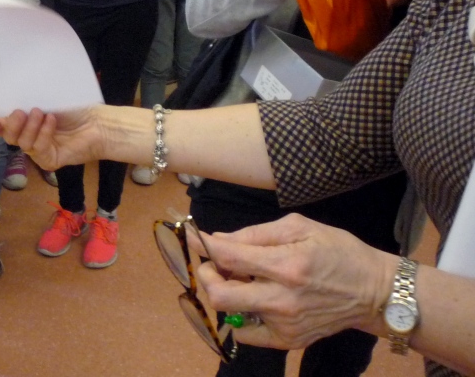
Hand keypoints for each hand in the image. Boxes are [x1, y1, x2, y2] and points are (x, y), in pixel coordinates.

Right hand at [0, 106, 103, 171]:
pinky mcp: (49, 161)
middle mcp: (29, 138)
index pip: (4, 126)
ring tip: (41, 113)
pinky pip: (38, 149)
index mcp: (26, 124)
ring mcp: (39, 151)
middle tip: (21, 111)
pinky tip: (52, 122)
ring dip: (31, 127)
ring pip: (22, 143)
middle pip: (9, 137)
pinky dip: (44, 133)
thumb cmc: (73, 109)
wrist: (97, 122)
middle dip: (12, 124)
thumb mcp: (47, 102)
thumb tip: (7, 103)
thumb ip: (27, 104)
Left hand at [193, 214, 395, 349]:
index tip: (194, 236)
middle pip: (220, 296)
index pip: (229, 257)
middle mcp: (283, 300)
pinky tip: (255, 300)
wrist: (374, 293)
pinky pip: (246, 333)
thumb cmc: (338, 251)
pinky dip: (241, 315)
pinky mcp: (289, 341)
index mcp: (286, 265)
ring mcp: (285, 325)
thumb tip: (219, 240)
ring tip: (243, 279)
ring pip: (231, 314)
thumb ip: (256, 234)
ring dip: (227, 292)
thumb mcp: (301, 227)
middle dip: (208, 275)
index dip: (205, 246)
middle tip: (215, 264)